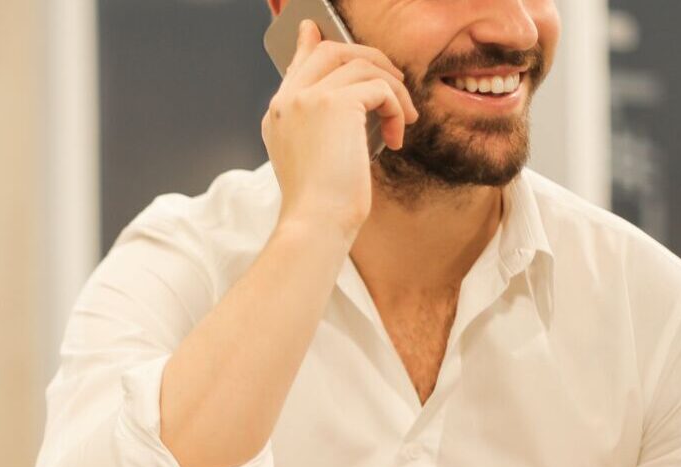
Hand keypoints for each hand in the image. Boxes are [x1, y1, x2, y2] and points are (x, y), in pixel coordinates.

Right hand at [260, 18, 417, 238]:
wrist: (315, 223)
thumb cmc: (321, 205)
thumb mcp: (316, 160)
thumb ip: (324, 126)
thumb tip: (354, 105)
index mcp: (278, 114)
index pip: (297, 64)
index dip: (311, 43)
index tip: (314, 29)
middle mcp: (287, 100)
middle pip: (330, 51)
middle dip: (369, 58)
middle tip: (394, 79)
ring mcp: (308, 98)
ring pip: (361, 65)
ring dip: (392, 88)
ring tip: (402, 118)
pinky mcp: (334, 103)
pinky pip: (379, 87)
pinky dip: (395, 107)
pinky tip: (396, 136)